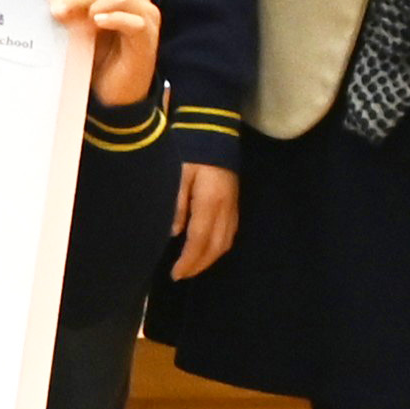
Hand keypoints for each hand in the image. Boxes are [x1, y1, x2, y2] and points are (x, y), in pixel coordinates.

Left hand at [39, 0, 159, 110]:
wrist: (114, 96)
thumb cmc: (100, 58)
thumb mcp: (85, 29)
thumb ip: (77, 10)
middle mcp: (141, 4)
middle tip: (59, 8)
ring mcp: (147, 21)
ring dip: (92, 4)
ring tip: (75, 17)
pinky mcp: (147, 39)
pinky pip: (133, 21)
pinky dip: (113, 18)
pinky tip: (97, 21)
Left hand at [168, 159, 240, 279]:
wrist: (216, 133)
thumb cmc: (193, 152)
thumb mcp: (180, 176)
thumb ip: (178, 206)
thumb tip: (174, 233)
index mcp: (210, 202)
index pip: (198, 240)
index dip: (188, 260)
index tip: (176, 274)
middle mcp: (225, 209)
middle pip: (214, 247)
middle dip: (198, 265)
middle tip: (182, 275)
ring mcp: (233, 207)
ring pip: (225, 243)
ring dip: (209, 259)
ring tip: (193, 267)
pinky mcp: (236, 204)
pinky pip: (230, 234)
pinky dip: (218, 248)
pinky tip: (208, 251)